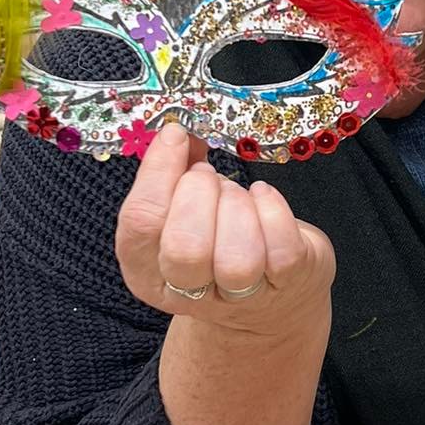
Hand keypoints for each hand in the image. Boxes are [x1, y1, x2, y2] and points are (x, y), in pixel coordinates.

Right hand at [116, 123, 335, 336]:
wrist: (273, 292)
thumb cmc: (222, 239)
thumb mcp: (185, 208)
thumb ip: (174, 171)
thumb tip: (178, 129)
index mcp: (147, 271)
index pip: (139, 222)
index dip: (158, 172)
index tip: (176, 136)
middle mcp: (187, 292)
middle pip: (184, 247)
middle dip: (200, 194)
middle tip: (210, 177)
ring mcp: (239, 295)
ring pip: (236, 258)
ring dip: (237, 207)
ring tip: (238, 196)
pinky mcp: (285, 283)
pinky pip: (280, 247)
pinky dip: (273, 209)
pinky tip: (263, 198)